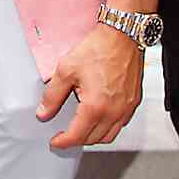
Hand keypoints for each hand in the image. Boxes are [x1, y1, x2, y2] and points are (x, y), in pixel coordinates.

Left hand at [40, 23, 141, 149]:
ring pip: (109, 136)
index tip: (56, 141)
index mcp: (96, 106)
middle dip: (77, 139)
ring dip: (93, 136)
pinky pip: (120, 124)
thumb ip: (52, 95)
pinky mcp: (134, 102)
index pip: (77, 136)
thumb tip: (43, 112)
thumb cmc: (98, 49)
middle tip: (65, 134)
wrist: (122, 36)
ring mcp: (126, 108)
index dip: (63, 142)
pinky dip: (108, 127)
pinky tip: (99, 117)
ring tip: (81, 128)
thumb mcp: (66, 70)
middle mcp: (114, 112)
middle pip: (93, 139)